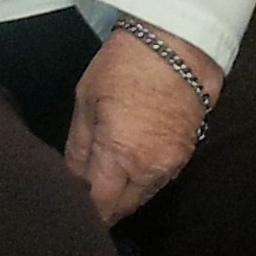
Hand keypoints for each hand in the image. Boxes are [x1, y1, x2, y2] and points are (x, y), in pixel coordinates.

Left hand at [63, 22, 219, 223]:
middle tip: (83, 196)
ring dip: (122, 196)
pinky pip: (158, 181)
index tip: (70, 206)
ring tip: (102, 182)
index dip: (83, 212)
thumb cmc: (125, 64)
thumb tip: (72, 178)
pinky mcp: (185, 155)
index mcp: (119, 156)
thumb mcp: (86, 100)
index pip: (99, 207)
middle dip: (102, 208)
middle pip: (122, 209)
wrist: (179, 43)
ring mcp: (171, 164)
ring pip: (142, 198)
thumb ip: (78, 147)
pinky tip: (127, 168)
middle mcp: (148, 169)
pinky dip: (141, 181)